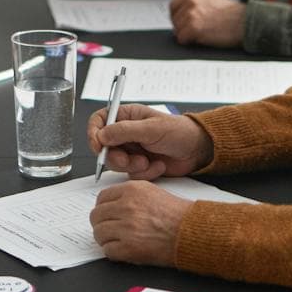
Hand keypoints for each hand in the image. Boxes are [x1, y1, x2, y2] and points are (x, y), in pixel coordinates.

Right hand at [87, 103, 214, 180]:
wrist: (197, 151)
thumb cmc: (179, 132)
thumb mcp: (151, 128)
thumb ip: (125, 131)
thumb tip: (102, 135)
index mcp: (126, 117)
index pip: (99, 121)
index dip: (94, 134)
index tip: (98, 147)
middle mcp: (126, 134)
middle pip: (104, 147)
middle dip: (115, 157)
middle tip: (128, 161)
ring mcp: (132, 150)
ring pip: (116, 163)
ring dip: (132, 166)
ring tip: (148, 162)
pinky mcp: (139, 166)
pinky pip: (130, 175)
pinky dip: (144, 174)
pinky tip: (158, 166)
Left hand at [90, 179, 193, 266]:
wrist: (191, 231)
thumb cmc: (177, 214)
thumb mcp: (152, 191)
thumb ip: (129, 195)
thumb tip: (111, 203)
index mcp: (131, 190)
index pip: (101, 198)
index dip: (103, 208)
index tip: (107, 214)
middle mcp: (126, 206)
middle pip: (96, 216)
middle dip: (101, 223)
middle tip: (110, 229)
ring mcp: (126, 227)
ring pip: (99, 233)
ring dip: (106, 239)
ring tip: (117, 240)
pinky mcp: (129, 247)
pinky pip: (108, 250)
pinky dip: (113, 252)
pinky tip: (123, 249)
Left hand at [169, 0, 245, 48]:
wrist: (247, 22)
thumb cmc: (235, 16)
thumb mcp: (213, 2)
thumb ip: (198, 5)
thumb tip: (184, 17)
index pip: (174, 6)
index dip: (178, 17)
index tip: (183, 25)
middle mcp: (192, 0)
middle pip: (174, 18)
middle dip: (181, 27)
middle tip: (192, 34)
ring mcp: (192, 13)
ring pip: (177, 30)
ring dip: (186, 35)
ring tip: (201, 36)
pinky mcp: (193, 27)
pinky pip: (182, 39)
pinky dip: (189, 42)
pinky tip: (200, 40)